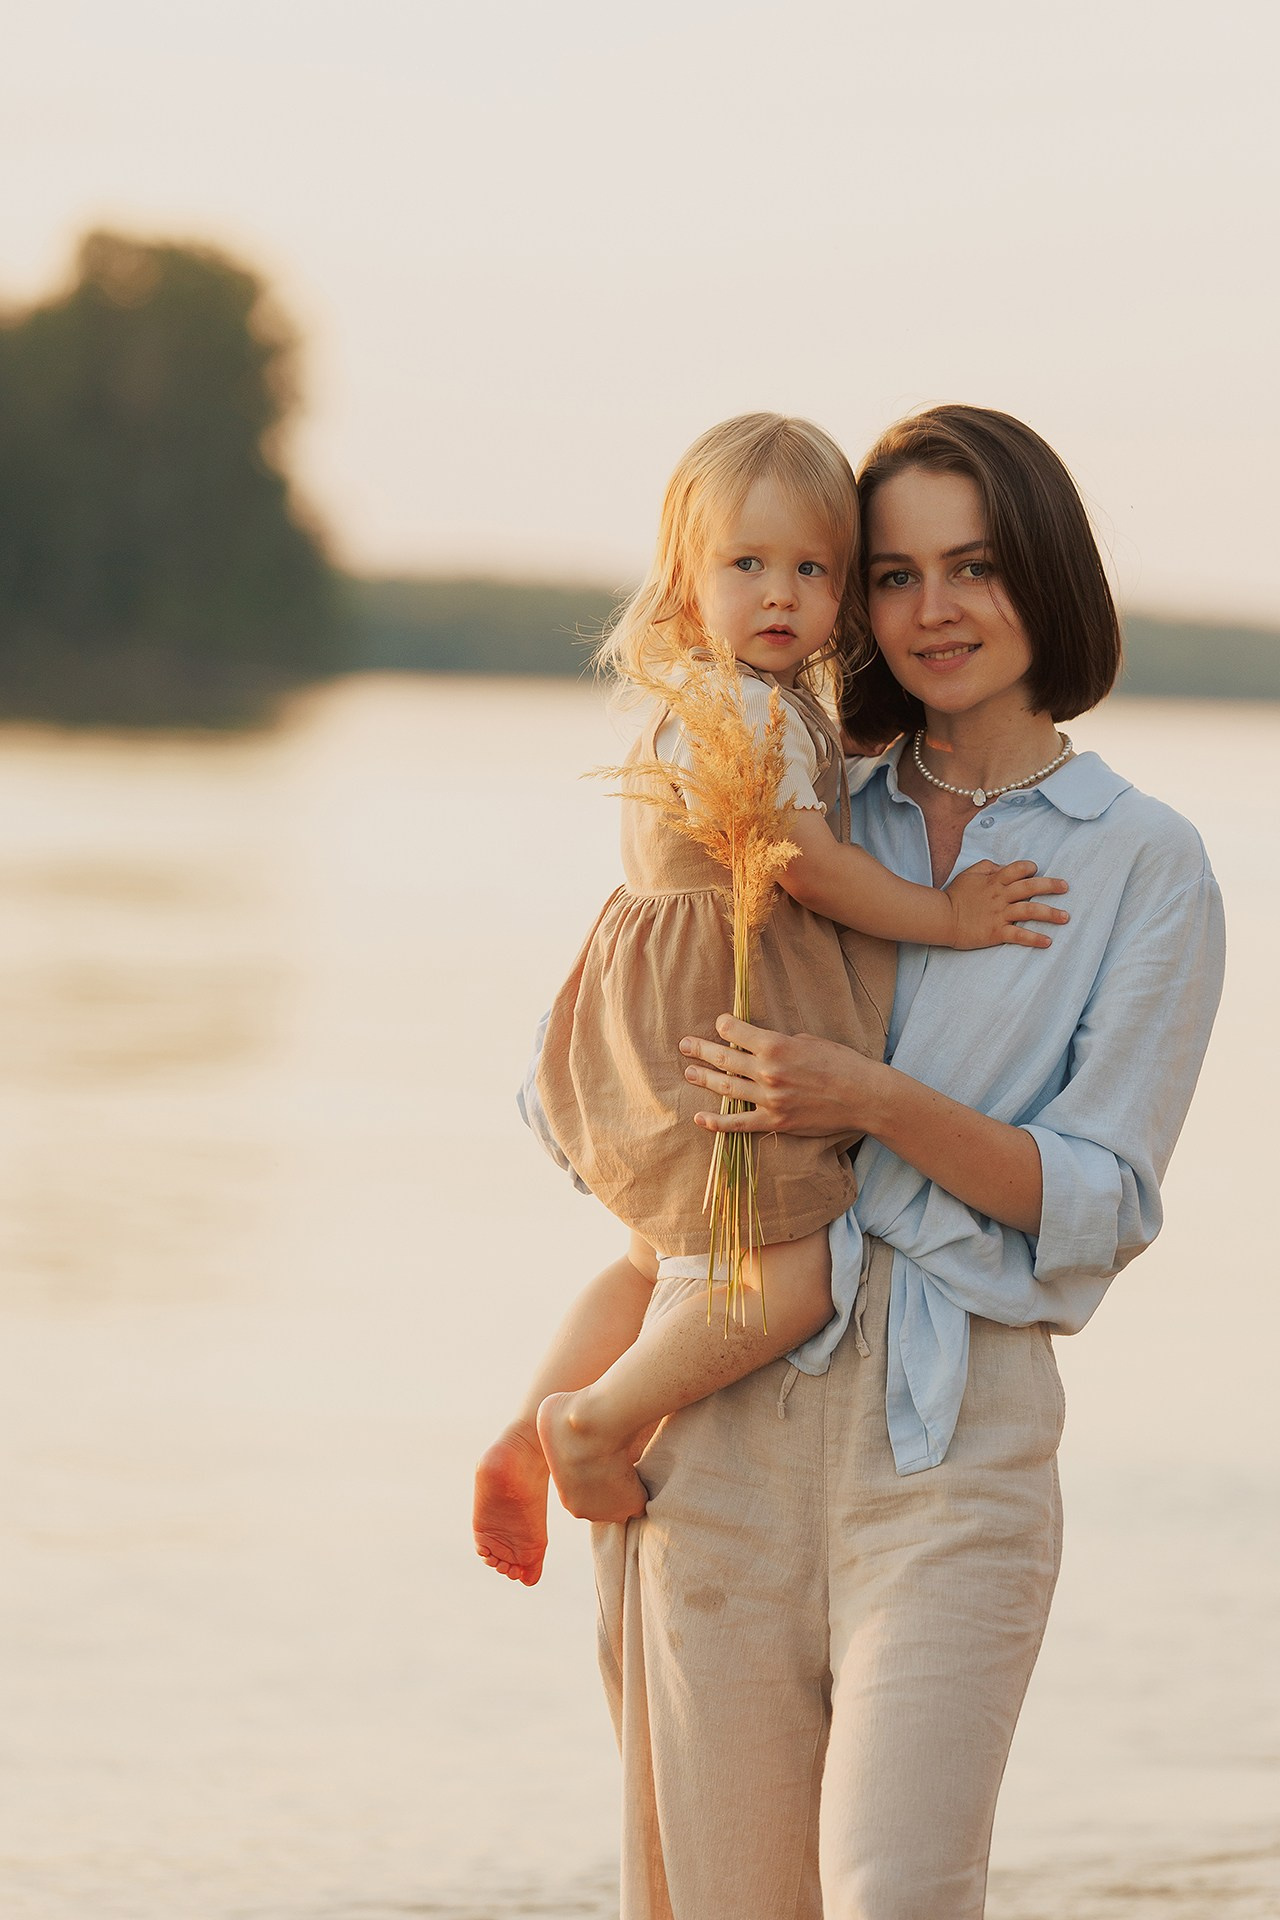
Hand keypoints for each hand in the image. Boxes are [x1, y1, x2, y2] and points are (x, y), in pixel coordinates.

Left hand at [678, 1017, 887, 1135]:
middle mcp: (768, 1072)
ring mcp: (770, 1099)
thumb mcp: (809, 1041)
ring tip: (689, 1073)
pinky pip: (739, 1123)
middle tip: (684, 1046)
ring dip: (705, 1079)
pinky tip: (701, 1117)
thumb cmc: (841, 1063)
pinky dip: (717, 1122)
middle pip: (724, 1059)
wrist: (863, 1096)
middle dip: (701, 1050)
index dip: (724, 1026)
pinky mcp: (775, 1121)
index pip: (735, 1032)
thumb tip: (759, 1043)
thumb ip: (780, 1042)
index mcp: (776, 1046)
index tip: (719, 1024)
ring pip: (727, 1088)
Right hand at [944, 860, 1068, 949]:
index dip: (1030, 869)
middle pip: (1031, 887)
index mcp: (994, 880)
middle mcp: (1001, 896)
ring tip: (1065, 917)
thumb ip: (988, 867)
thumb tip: (1004, 867)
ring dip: (1050, 914)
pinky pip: (1020, 935)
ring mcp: (1000, 914)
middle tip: (1066, 887)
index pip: (1018, 869)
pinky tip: (1047, 942)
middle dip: (1051, 886)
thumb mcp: (969, 873)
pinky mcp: (997, 932)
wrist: (942, 918)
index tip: (1036, 872)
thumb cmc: (954, 896)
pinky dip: (1034, 939)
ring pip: (1030, 910)